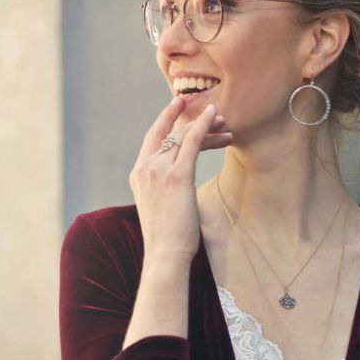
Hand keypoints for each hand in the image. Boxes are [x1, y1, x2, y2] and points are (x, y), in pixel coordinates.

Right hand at [128, 98, 233, 266]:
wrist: (164, 254)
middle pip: (167, 132)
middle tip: (202, 105)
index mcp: (138, 174)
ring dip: (203, 123)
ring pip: (182, 135)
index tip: (178, 107)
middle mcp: (145, 168)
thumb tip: (178, 186)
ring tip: (221, 119)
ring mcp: (159, 171)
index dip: (164, 119)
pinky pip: (191, 142)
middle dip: (183, 114)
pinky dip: (203, 125)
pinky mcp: (177, 176)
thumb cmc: (167, 237)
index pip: (152, 139)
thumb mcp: (160, 206)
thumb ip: (164, 188)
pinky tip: (215, 117)